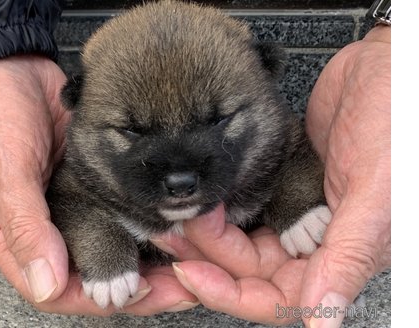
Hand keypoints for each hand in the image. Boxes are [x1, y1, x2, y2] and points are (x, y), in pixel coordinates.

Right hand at [0, 55, 196, 314]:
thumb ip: (25, 226)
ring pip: (114, 241)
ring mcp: (75, 203)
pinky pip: (123, 207)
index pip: (58, 289)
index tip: (136, 296)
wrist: (8, 68)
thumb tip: (48, 284)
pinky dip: (146, 218)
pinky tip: (173, 221)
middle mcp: (50, 227)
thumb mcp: (3, 172)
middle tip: (179, 286)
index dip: (97, 299)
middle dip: (137, 284)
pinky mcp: (94, 181)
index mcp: (17, 237)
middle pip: (95, 270)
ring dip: (148, 256)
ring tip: (188, 258)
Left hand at [152, 25, 390, 325]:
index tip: (190, 273)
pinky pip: (241, 206)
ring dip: (206, 232)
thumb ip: (346, 258)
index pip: (274, 296)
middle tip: (174, 230)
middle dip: (207, 255)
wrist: (383, 70)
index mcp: (339, 256)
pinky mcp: (277, 184)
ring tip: (177, 214)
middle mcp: (313, 242)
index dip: (229, 293)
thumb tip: (323, 321)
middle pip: (247, 269)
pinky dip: (218, 206)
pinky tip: (199, 198)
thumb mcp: (376, 197)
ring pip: (238, 239)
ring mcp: (292, 211)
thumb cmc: (397, 127)